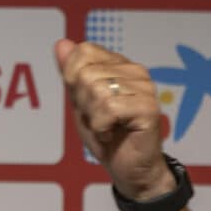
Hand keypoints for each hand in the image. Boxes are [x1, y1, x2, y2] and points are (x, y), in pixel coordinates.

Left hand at [55, 39, 174, 199]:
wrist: (127, 167)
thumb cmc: (106, 134)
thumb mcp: (80, 101)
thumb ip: (71, 73)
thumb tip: (61, 43)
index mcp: (119, 65)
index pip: (83, 52)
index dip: (73, 79)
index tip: (86, 101)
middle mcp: (135, 71)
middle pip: (86, 74)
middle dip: (83, 103)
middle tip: (99, 119)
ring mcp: (145, 87)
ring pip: (96, 91)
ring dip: (93, 117)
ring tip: (107, 126)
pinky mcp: (149, 107)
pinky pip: (109, 109)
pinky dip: (102, 127)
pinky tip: (114, 132)